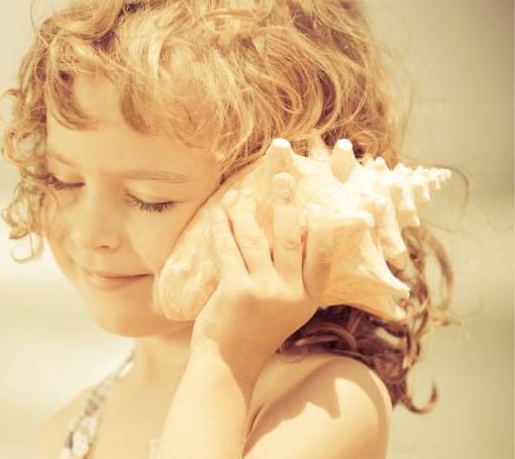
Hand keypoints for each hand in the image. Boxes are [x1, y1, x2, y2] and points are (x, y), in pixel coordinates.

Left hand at [189, 172, 332, 379]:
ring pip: (255, 238)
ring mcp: (263, 291)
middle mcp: (290, 293)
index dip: (320, 224)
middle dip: (285, 203)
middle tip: (282, 177)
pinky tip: (219, 214)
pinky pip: (228, 249)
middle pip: (289, 236)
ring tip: (237, 196)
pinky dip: (222, 228)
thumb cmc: (257, 331)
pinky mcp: (235, 290)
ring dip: (244, 212)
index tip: (315, 200)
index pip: (322, 253)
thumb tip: (295, 234)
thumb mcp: (288, 309)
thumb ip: (295, 279)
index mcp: (308, 297)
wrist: (228, 363)